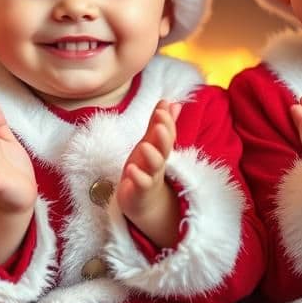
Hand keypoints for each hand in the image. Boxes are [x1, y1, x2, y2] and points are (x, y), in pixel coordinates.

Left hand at [116, 100, 182, 247]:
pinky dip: (137, 177)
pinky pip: (141, 185)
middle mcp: (157, 162)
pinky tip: (131, 169)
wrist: (144, 201)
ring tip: (144, 146)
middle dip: (164, 136)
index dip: (166, 121)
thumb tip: (170, 101)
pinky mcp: (140, 192)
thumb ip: (159, 123)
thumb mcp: (152, 143)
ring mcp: (150, 177)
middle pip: (164, 149)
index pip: (166, 133)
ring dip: (151, 156)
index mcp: (160, 149)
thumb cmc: (146, 168)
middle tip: (160, 124)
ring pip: (155, 167)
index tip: (164, 106)